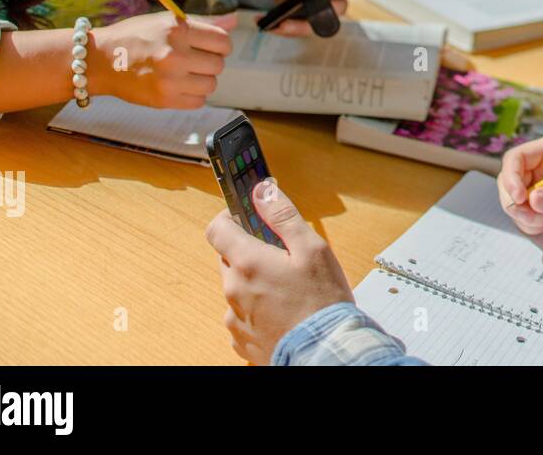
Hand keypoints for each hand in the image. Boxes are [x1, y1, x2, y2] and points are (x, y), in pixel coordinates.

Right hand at [92, 10, 235, 108]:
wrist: (99, 61)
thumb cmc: (135, 37)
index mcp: (177, 30)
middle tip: (191, 59)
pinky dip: (192, 95)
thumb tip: (235, 20)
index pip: (223, 41)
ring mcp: (169, 79)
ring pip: (211, 84)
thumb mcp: (166, 21)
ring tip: (183, 73)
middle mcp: (175, 54)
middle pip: (219, 64)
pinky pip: (199, 102)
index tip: (209, 46)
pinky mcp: (164, 100)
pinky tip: (177, 85)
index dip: (219, 45)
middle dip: (209, 62)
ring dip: (202, 80)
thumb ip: (203, 23)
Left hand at [206, 179, 354, 364]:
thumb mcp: (312, 248)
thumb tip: (262, 190)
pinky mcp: (241, 340)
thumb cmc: (322, 302)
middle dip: (250, 252)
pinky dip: (258, 309)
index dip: (229, 217)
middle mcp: (233, 290)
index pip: (217, 229)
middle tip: (281, 256)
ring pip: (237, 288)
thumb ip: (283, 216)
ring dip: (255, 283)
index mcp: (247, 262)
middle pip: (229, 259)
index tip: (244, 215)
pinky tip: (283, 313)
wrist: (325, 352)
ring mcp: (235, 318)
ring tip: (288, 291)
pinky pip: (243, 315)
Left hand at [268, 0, 366, 36]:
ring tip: (278, 24)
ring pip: (316, 26)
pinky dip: (280, 28)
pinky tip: (263, 23)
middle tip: (313, 13)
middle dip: (328, 14)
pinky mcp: (303, 22)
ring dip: (298, 27)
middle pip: (339, 11)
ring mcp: (319, 13)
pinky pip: (296, 29)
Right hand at [497, 135, 542, 234]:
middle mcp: (539, 168)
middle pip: (508, 183)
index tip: (519, 199)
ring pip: (514, 203)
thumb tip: (533, 200)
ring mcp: (540, 188)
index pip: (515, 159)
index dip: (511, 178)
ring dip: (526, 217)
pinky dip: (533, 225)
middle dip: (516, 204)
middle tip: (537, 219)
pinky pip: (525, 217)